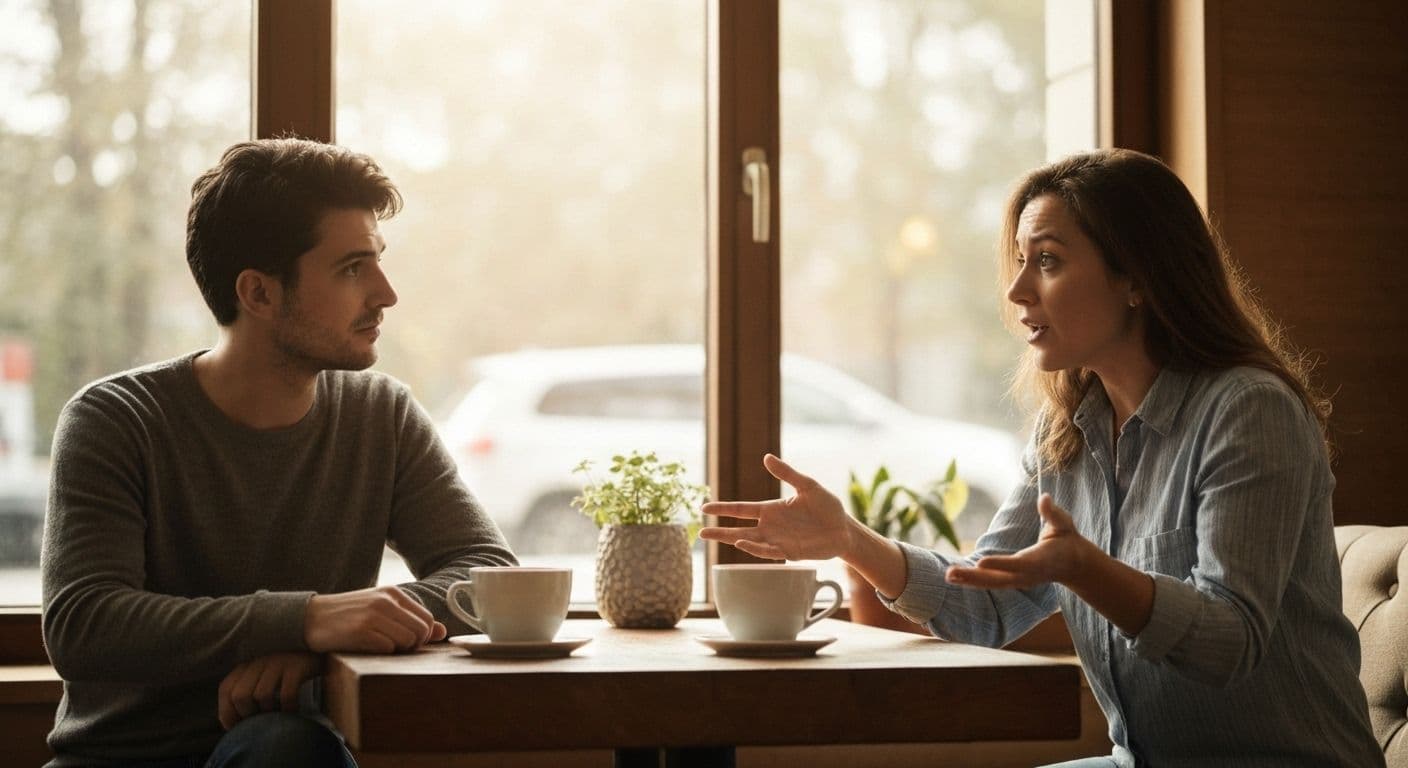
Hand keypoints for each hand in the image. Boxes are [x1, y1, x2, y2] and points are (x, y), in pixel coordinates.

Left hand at [217, 652, 322, 729]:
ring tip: (276, 719)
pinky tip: (293, 712)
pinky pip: (287, 693)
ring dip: (268, 713)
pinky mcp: (297, 667)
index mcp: (247, 666)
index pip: (225, 689)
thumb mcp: (262, 680)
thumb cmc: (286, 676)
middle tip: (259, 723)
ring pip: (261, 695)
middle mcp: (260, 662)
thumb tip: (231, 722)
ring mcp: (279, 662)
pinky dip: (288, 708)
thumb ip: (247, 693)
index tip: (236, 727)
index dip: (226, 712)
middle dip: (246, 715)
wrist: (319, 653)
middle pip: (240, 695)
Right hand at [304, 586, 446, 652]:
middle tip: (392, 648)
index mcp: (393, 593)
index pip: (427, 619)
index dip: (421, 637)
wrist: (309, 618)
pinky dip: (380, 654)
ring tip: (378, 647)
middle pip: (420, 632)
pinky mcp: (360, 630)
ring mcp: (373, 615)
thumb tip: (441, 631)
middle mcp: (385, 601)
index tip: (406, 642)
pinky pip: (387, 649)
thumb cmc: (348, 616)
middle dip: (411, 646)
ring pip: (406, 641)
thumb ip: (410, 619)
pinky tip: (366, 649)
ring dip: (396, 651)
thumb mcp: (380, 610)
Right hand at [698, 454, 857, 560]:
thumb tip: (766, 457)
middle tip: (699, 534)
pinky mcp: (789, 554)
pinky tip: (742, 543)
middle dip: (719, 532)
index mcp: (771, 509)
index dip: (723, 509)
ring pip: (749, 542)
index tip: (704, 508)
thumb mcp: (808, 486)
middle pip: (738, 529)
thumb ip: (787, 473)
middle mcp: (770, 527)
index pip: (741, 509)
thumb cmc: (827, 507)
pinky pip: (768, 552)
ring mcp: (778, 541)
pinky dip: (754, 549)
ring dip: (732, 540)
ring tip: (715, 536)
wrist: (844, 529)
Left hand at [945, 494, 1091, 589]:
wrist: (1074, 564)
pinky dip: (973, 581)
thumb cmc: (1067, 539)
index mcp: (1039, 560)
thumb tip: (1044, 498)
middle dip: (974, 577)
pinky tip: (955, 578)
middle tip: (951, 574)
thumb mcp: (1064, 524)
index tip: (980, 562)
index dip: (1000, 564)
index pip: (1018, 564)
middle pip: (998, 579)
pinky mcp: (1013, 581)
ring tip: (948, 575)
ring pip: (991, 583)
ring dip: (969, 580)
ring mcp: (1019, 581)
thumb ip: (1053, 513)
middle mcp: (1027, 575)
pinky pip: (990, 582)